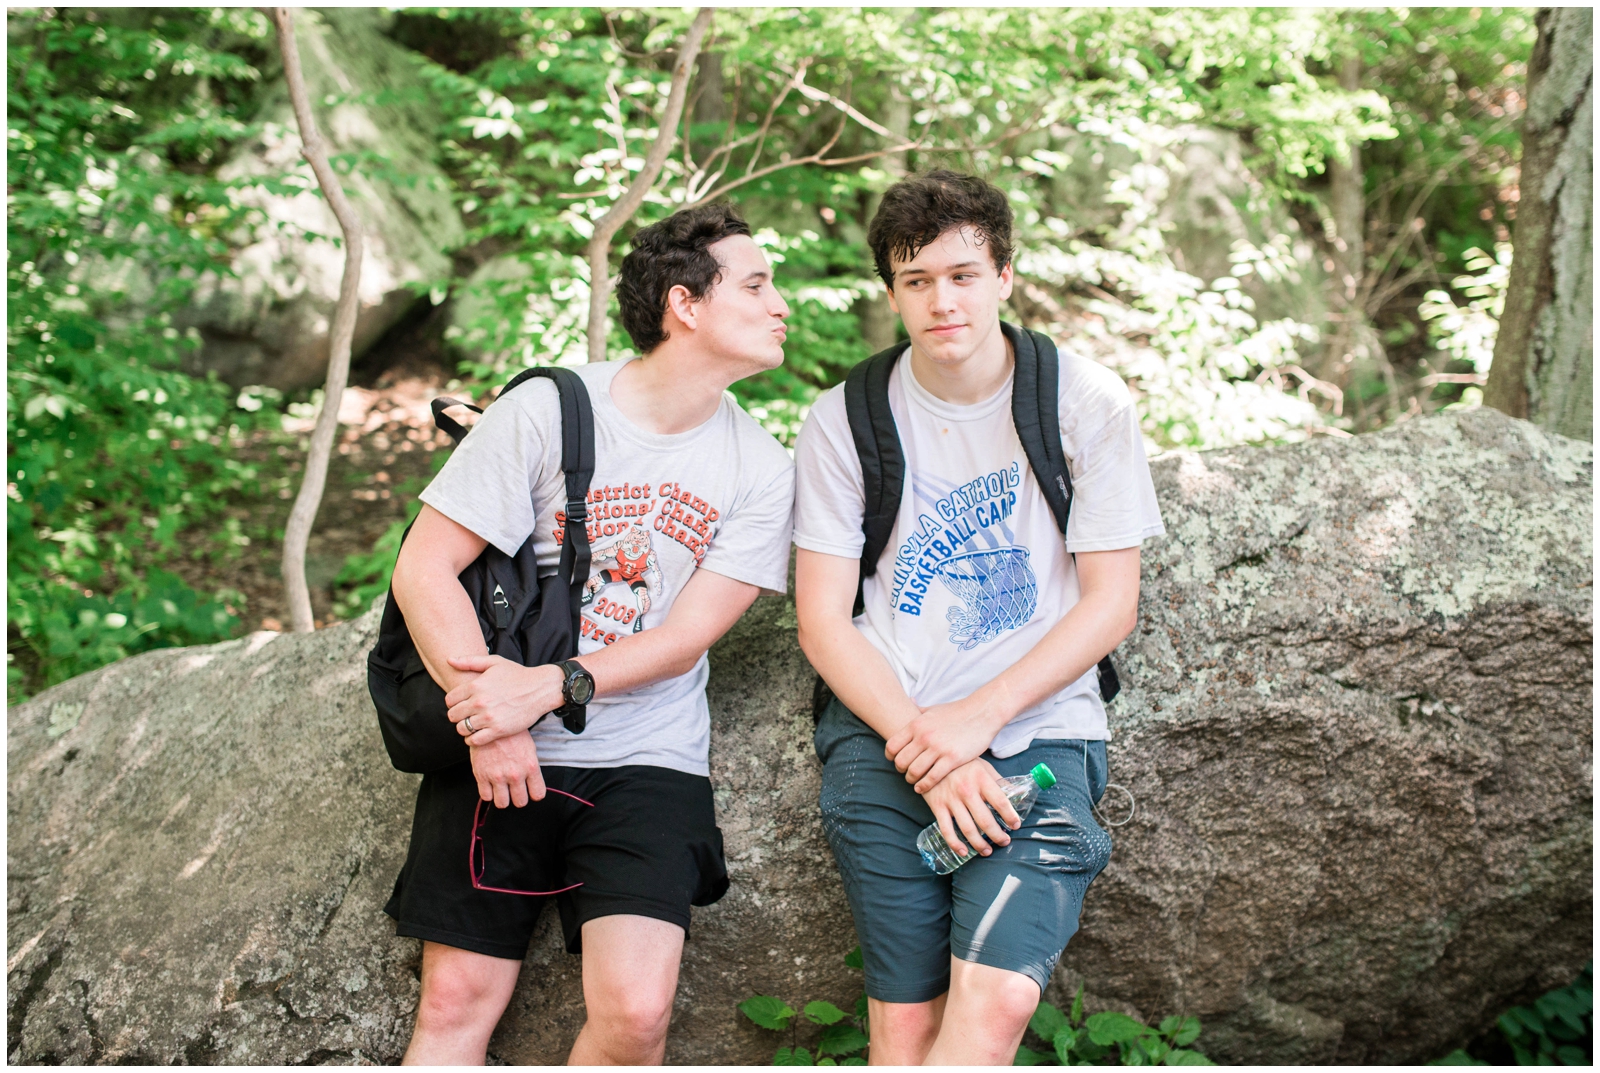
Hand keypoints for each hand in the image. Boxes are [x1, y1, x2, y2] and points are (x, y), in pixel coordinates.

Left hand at [445, 656, 563, 745]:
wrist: (541, 689)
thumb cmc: (518, 674)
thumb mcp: (494, 662)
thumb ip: (470, 661)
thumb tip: (449, 660)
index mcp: (475, 685)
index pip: (449, 700)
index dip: (453, 703)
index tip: (461, 704)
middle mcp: (479, 702)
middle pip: (453, 715)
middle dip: (457, 716)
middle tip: (467, 715)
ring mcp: (488, 717)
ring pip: (462, 729)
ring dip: (464, 728)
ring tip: (472, 724)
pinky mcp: (498, 730)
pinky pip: (474, 740)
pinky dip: (472, 739)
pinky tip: (478, 734)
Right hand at [468, 730, 545, 807]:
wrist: (490, 722)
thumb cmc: (511, 733)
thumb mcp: (529, 748)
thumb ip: (531, 767)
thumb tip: (532, 782)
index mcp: (530, 767)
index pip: (538, 794)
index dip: (534, 794)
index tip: (530, 791)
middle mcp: (515, 774)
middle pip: (520, 802)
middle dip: (518, 797)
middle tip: (514, 790)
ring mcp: (498, 776)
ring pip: (502, 803)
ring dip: (502, 798)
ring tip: (502, 789)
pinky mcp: (481, 775)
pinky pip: (485, 797)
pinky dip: (488, 793)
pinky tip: (490, 784)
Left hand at [885, 695, 1001, 793]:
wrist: (982, 712)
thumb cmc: (957, 711)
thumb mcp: (934, 708)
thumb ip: (919, 709)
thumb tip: (909, 702)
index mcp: (916, 724)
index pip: (892, 746)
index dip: (890, 757)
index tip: (895, 761)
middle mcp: (924, 736)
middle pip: (900, 761)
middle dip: (900, 770)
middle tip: (905, 773)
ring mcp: (938, 748)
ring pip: (914, 771)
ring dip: (911, 779)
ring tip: (914, 781)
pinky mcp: (952, 758)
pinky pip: (932, 778)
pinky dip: (924, 785)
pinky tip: (922, 787)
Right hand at [922, 759, 1021, 860]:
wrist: (931, 758)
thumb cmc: (962, 764)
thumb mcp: (983, 767)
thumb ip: (999, 781)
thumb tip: (1019, 792)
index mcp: (981, 779)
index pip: (1000, 802)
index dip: (1010, 816)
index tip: (1015, 826)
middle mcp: (967, 790)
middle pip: (985, 820)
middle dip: (997, 835)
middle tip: (1004, 842)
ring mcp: (951, 799)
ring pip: (968, 829)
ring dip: (979, 844)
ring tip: (987, 851)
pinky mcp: (937, 806)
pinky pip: (946, 829)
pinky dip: (955, 844)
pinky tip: (964, 852)